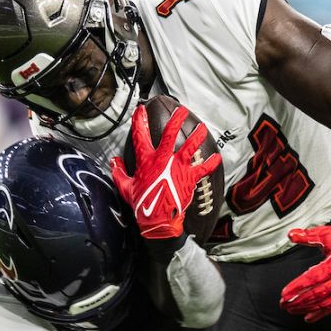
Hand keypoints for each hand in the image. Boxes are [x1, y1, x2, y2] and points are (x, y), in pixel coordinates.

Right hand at [110, 104, 221, 239]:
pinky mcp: (189, 177)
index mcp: (146, 161)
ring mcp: (177, 167)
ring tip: (202, 128)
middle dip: (175, 120)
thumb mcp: (125, 187)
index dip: (139, 121)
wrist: (158, 220)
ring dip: (197, 136)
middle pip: (169, 134)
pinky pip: (203, 168)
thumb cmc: (142, 204)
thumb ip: (119, 172)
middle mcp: (163, 160)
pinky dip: (211, 163)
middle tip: (180, 110)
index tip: (140, 110)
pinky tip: (217, 157)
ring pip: (189, 147)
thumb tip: (113, 162)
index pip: (140, 136)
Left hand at [281, 215, 330, 322]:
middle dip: (298, 301)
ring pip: (324, 303)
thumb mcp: (327, 233)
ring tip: (292, 310)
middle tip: (284, 304)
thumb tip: (292, 235)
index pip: (312, 279)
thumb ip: (308, 236)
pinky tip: (309, 317)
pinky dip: (321, 313)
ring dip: (307, 308)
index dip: (297, 287)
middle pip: (317, 294)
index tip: (285, 294)